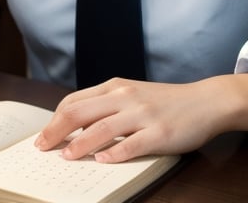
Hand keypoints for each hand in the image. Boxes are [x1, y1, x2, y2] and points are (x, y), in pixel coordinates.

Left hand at [35, 73, 247, 162]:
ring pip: (101, 128)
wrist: (205, 101)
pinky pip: (132, 144)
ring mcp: (142, 114)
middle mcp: (125, 97)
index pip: (75, 101)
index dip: (54, 120)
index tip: (43, 136)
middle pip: (81, 112)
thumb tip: (76, 127)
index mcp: (116, 87)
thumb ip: (107, 105)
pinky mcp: (159, 133)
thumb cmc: (165, 102)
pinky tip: (102, 161)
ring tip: (65, 157)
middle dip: (57, 131)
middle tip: (42, 148)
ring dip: (79, 144)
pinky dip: (114, 153)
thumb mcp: (132, 95)